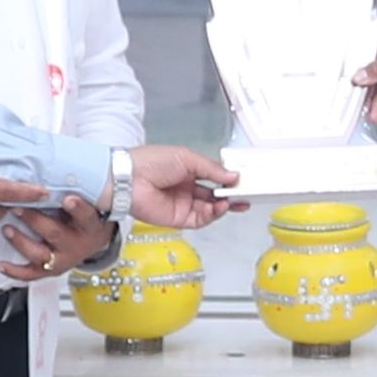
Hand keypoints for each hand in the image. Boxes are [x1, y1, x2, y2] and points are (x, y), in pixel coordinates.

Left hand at [0, 194, 115, 280]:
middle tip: (19, 208)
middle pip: (55, 233)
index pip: (86, 216)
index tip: (68, 198)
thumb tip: (52, 164)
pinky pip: (31, 273)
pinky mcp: (50, 269)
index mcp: (88, 225)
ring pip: (40, 254)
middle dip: (35, 220)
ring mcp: (61, 259)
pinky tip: (0, 264)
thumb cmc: (85, 217)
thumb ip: (72, 189)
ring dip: (21, 242)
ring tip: (7, 230)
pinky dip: (14, 270)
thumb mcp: (88, 202)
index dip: (77, 208)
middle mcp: (76, 244)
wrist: (94, 241)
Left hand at [119, 145, 242, 228]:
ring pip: (210, 208)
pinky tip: (221, 207)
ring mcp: (183, 204)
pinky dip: (213, 214)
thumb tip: (233, 176)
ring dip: (224, 205)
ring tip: (235, 200)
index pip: (213, 177)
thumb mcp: (187, 158)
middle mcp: (186, 188)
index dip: (228, 179)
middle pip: (214, 195)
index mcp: (187, 170)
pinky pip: (201, 219)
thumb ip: (211, 169)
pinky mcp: (179, 219)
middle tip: (246, 195)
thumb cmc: (152, 162)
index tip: (243, 180)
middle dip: (231, 195)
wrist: (129, 180)